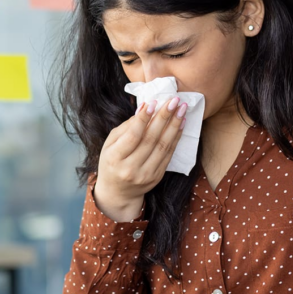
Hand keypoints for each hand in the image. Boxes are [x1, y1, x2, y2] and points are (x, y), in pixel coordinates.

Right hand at [93, 97, 187, 221]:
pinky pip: (169, 154)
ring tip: (182, 109)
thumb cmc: (111, 162)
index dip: (144, 118)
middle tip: (174, 101)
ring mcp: (146, 174)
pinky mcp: (157, 177)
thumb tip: (144, 109)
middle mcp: (130, 168)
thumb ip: (126, 127)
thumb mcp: (110, 144)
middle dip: (164, 117)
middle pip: (151, 139)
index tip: (154, 102)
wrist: (117, 192)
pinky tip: (180, 124)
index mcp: (115, 158)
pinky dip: (176, 138)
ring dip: (174, 126)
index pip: (132, 136)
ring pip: (163, 146)